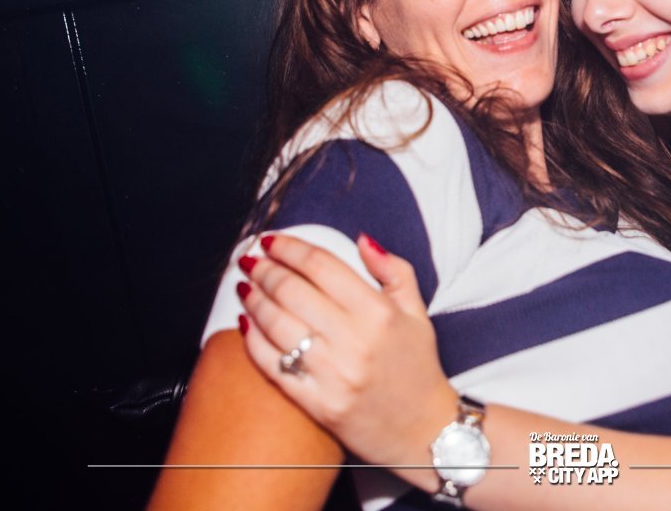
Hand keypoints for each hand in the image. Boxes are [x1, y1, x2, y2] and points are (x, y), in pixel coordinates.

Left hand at [237, 233, 457, 466]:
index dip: (291, 248)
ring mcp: (333, 374)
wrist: (424, 430)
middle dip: (265, 269)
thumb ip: (394, 270)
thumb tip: (363, 240)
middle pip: (293, 291)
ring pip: (276, 325)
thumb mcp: (417, 312)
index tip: (273, 240)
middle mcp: (355, 341)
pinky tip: (246, 324)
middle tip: (251, 260)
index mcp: (379, 313)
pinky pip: (272, 366)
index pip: (322, 266)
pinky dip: (252, 341)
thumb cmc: (418, 368)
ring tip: (245, 287)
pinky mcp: (317, 403)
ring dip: (253, 300)